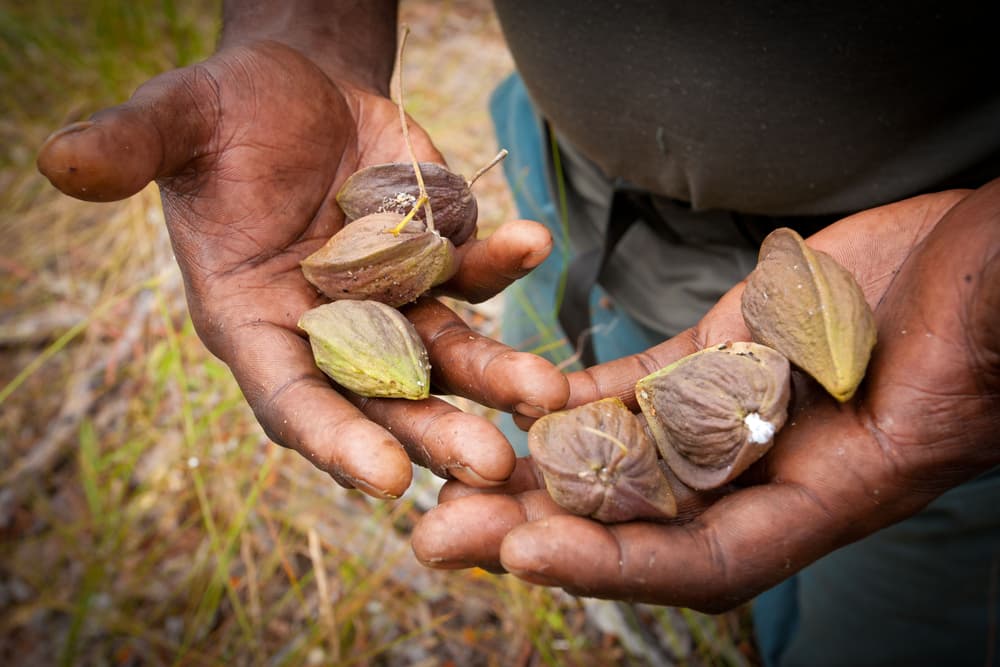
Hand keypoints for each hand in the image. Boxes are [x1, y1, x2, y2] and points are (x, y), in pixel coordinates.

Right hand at [36, 38, 566, 498]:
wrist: (298, 86)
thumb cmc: (226, 114)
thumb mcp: (178, 121)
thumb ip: (131, 148)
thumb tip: (57, 159)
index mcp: (255, 323)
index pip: (292, 398)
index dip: (334, 440)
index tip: (384, 480)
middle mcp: (327, 329)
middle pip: (385, 397)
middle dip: (435, 431)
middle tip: (492, 465)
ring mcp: (391, 301)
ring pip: (446, 354)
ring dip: (495, 375)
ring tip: (545, 392)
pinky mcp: (437, 260)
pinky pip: (475, 272)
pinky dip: (504, 262)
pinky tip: (533, 240)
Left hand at [412, 181, 999, 611]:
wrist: (976, 258)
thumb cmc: (991, 302)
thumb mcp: (974, 344)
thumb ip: (938, 379)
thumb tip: (915, 400)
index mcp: (830, 494)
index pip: (706, 558)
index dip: (615, 564)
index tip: (524, 552)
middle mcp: (767, 471)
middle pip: (636, 520)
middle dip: (535, 530)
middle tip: (436, 530)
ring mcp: (734, 413)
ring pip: (619, 458)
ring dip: (533, 471)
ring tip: (444, 474)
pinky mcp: (716, 359)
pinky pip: (632, 390)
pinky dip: (575, 401)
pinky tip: (517, 401)